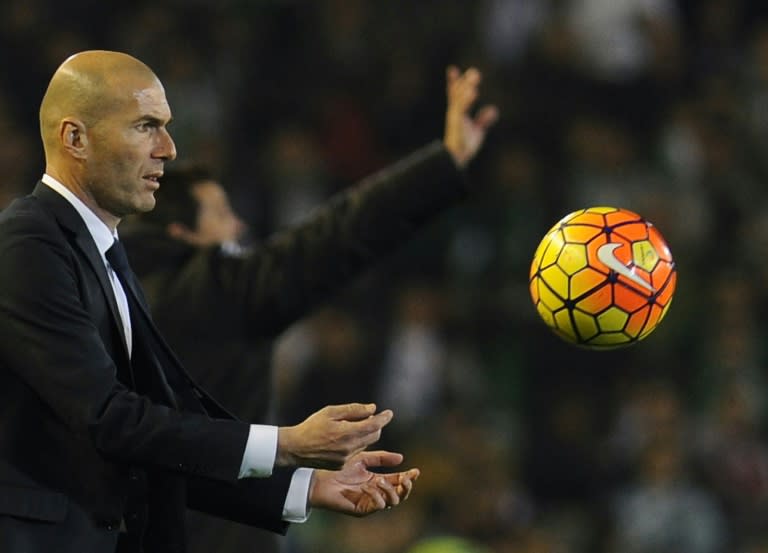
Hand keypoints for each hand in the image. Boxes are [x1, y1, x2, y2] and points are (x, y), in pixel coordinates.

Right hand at [276, 403, 392, 469]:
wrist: (295, 448)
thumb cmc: (312, 427)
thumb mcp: (330, 412)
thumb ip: (353, 410)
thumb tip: (372, 408)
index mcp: (346, 432)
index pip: (373, 425)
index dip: (383, 418)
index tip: (389, 413)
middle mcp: (349, 447)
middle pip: (374, 436)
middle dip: (375, 426)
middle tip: (369, 417)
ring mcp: (346, 458)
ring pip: (365, 444)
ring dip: (365, 435)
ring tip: (352, 426)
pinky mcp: (341, 465)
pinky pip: (356, 452)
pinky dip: (355, 444)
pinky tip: (343, 438)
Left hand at [309, 450, 419, 515]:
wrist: (320, 478)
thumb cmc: (339, 468)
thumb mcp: (363, 458)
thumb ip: (381, 458)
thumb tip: (401, 458)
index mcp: (378, 481)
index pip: (399, 481)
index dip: (409, 477)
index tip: (415, 471)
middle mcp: (376, 493)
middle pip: (400, 494)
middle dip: (406, 486)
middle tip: (405, 478)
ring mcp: (370, 502)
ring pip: (393, 501)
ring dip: (391, 489)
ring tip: (380, 479)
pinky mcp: (362, 510)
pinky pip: (378, 506)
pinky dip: (377, 495)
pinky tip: (370, 486)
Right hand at [443, 65, 498, 167]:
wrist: (457, 159)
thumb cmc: (464, 146)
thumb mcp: (477, 131)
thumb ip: (483, 120)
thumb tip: (493, 109)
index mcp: (458, 113)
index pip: (456, 94)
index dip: (455, 82)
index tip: (453, 69)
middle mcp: (455, 113)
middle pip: (458, 93)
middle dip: (465, 82)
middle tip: (475, 72)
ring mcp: (455, 117)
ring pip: (460, 98)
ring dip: (467, 87)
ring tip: (475, 78)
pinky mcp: (456, 123)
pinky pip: (461, 108)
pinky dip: (467, 100)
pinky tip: (473, 92)